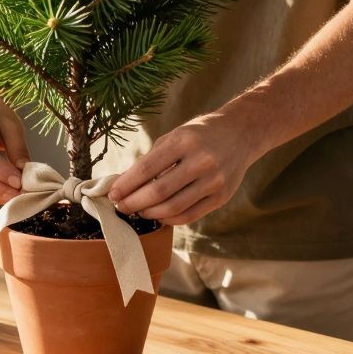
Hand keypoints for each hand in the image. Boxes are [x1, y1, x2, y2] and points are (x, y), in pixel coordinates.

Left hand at [108, 112, 257, 224]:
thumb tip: (123, 184)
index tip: (112, 194)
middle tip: (121, 206)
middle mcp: (201, 161)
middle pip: (158, 191)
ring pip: (173, 208)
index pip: (147, 168)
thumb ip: (151, 160)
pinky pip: (189, 216)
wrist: (240, 134)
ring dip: (149, 213)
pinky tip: (158, 215)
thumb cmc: (199, 135)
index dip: (126, 184)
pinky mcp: (221, 197)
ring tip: (138, 211)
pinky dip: (169, 219)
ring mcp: (214, 181)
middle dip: (134, 202)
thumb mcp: (174, 137)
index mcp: (184, 141)